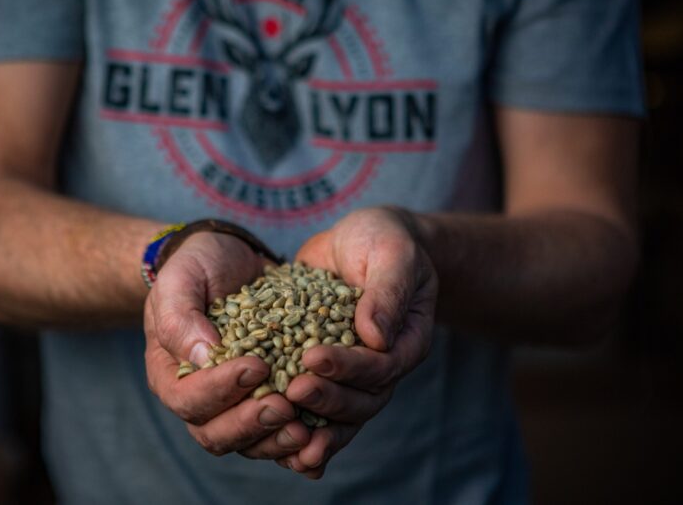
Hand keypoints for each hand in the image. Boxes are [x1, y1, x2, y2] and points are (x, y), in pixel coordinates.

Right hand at [144, 232, 311, 458]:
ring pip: (248, 442)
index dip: (220, 390)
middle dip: (252, 424)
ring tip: (306, 428)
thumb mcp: (181, 279)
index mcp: (170, 374)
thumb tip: (202, 357)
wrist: (229, 261)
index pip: (188, 400)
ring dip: (276, 440)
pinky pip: (275, 433)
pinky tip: (320, 434)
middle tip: (286, 406)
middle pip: (216, 434)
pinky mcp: (264, 400)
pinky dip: (294, 439)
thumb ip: (180, 317)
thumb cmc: (197, 267)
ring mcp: (233, 405)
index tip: (256, 366)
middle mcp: (199, 398)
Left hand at [278, 207, 436, 477]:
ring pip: (340, 414)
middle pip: (362, 400)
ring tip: (284, 430)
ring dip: (314, 425)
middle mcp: (383, 365)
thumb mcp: (390, 252)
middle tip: (292, 390)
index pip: (382, 366)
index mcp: (405, 340)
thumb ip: (387, 291)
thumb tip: (375, 337)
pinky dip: (301, 426)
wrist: (360, 241)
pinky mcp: (325, 371)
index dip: (349, 367)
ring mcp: (353, 373)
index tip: (312, 357)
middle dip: (327, 399)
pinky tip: (277, 441)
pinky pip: (318, 406)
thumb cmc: (381, 240)